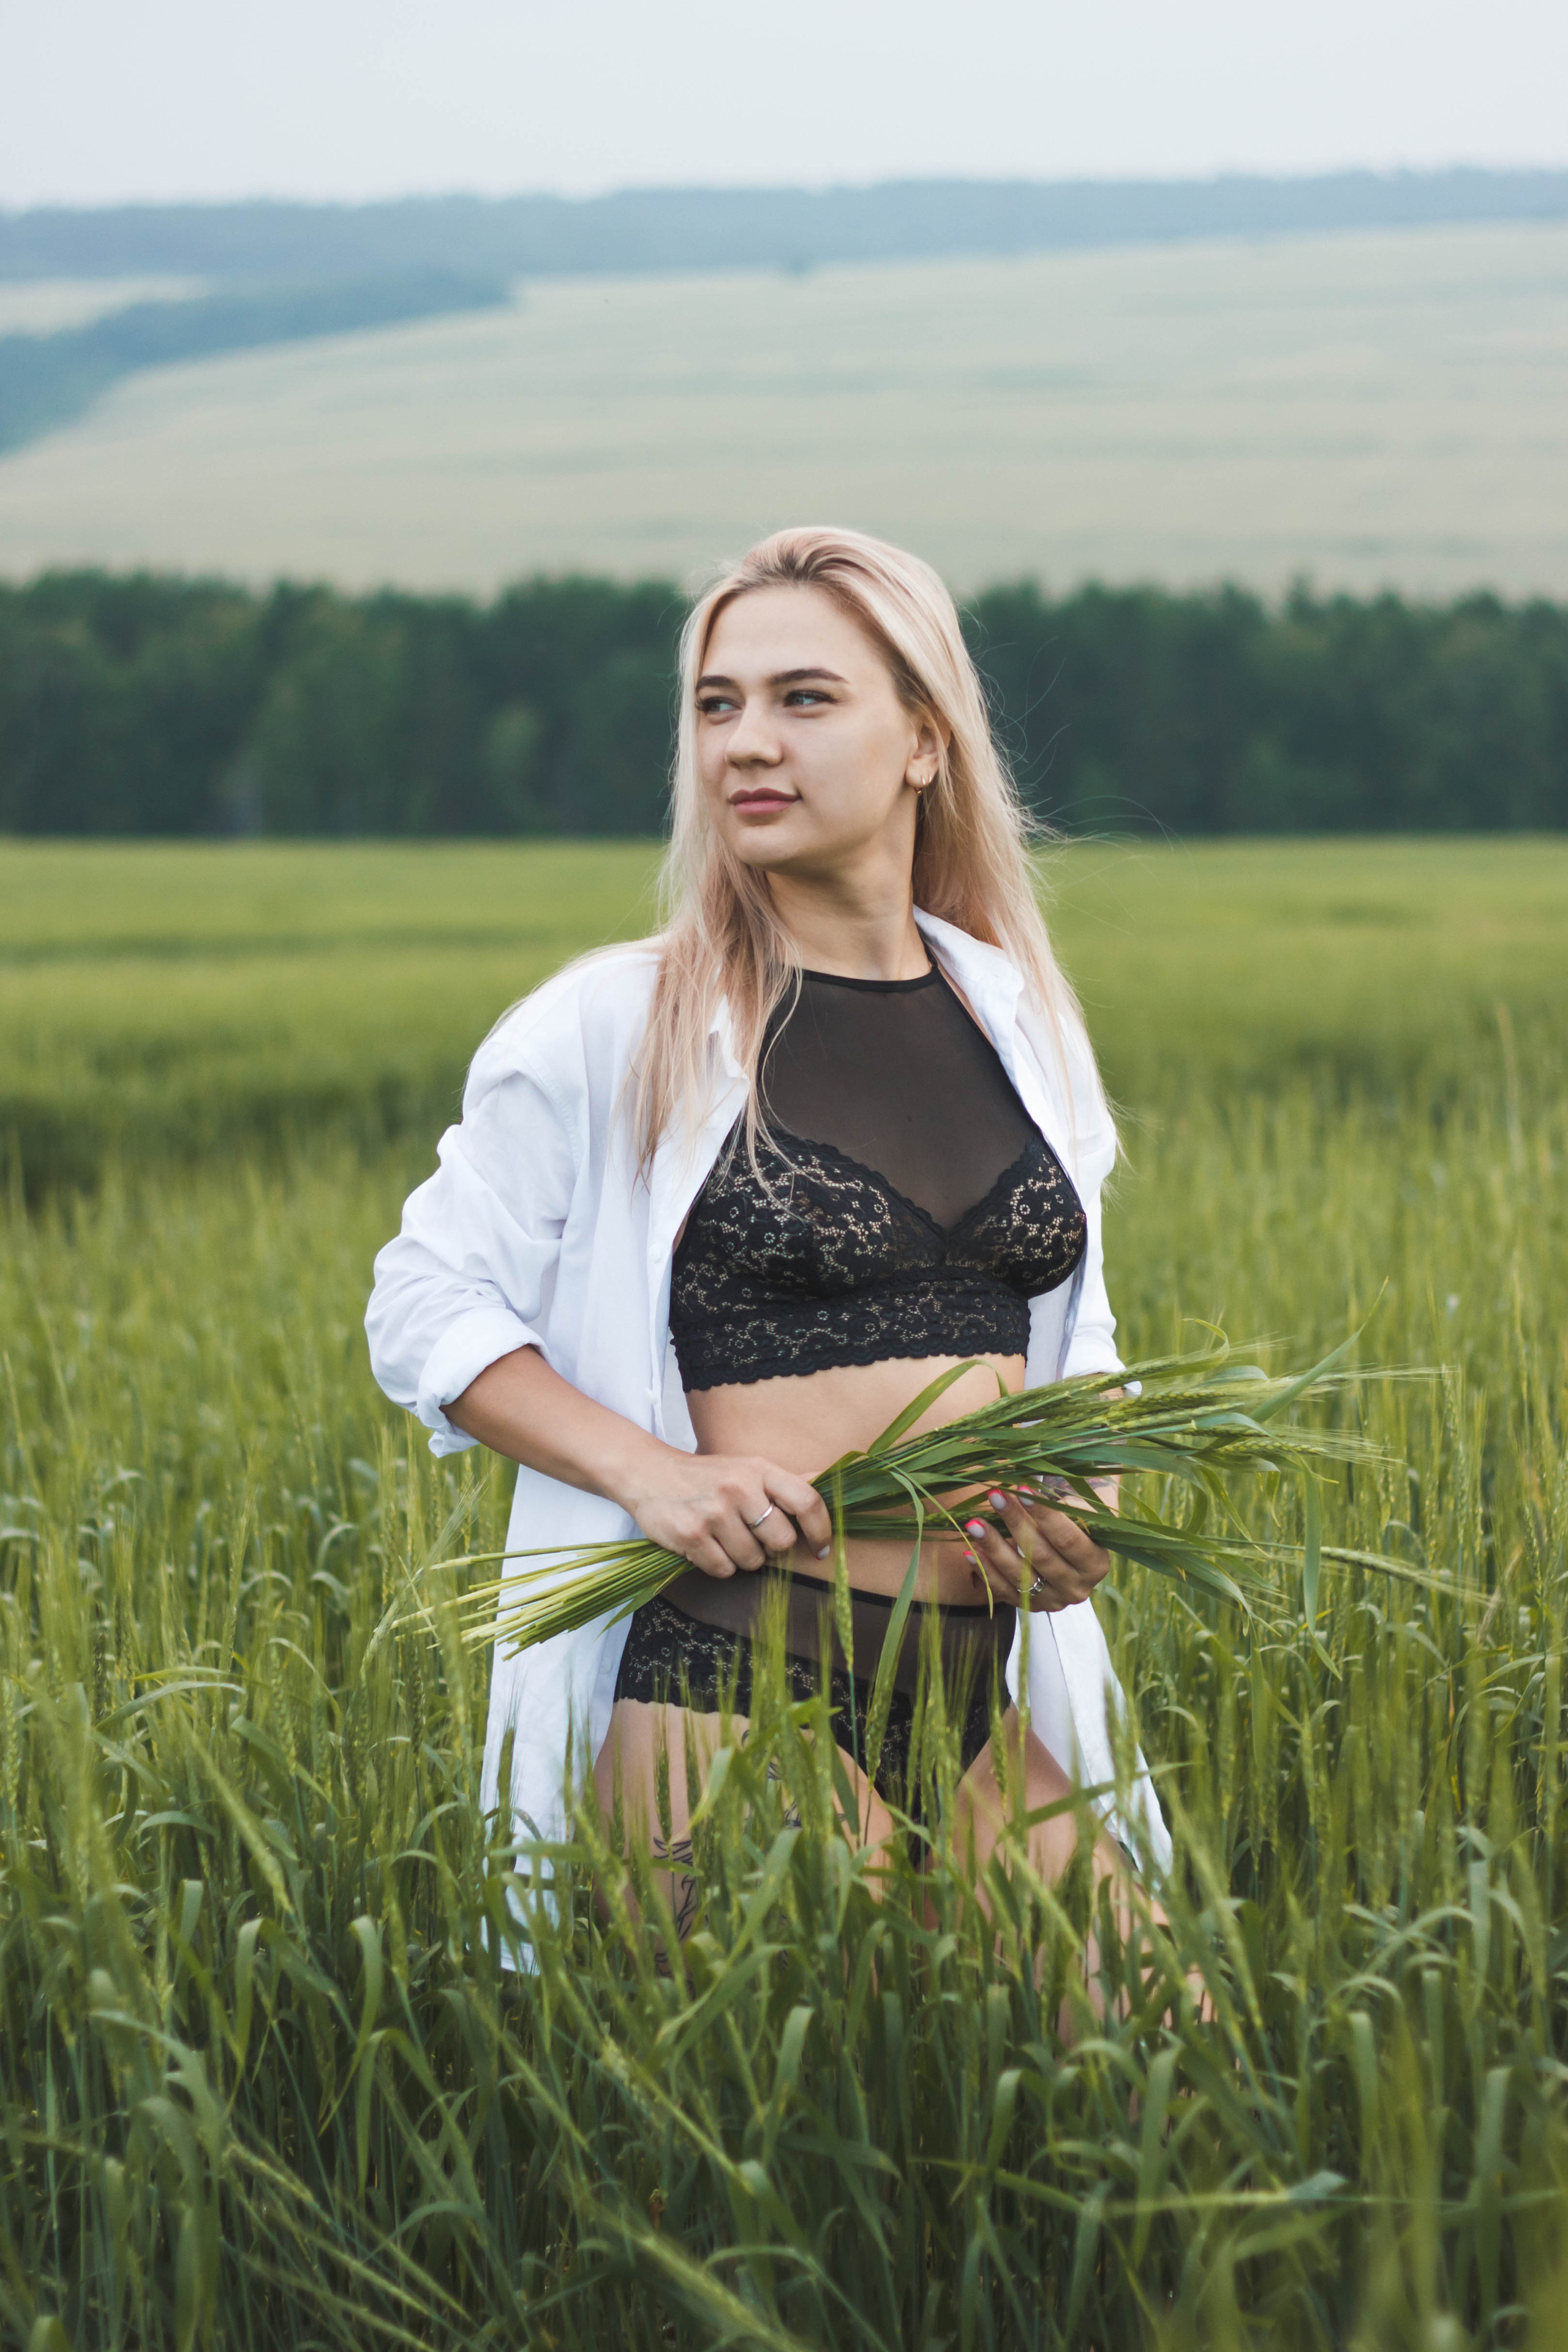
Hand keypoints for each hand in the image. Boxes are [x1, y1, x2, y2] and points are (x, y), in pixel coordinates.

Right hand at [612, 1451, 833, 1580]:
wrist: (648, 1473)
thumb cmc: (706, 1476)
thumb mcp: (746, 1467)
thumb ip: (784, 1480)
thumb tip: (824, 1481)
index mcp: (758, 1470)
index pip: (807, 1501)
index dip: (821, 1530)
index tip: (821, 1549)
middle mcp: (739, 1488)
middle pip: (781, 1541)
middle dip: (771, 1548)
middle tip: (753, 1537)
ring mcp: (714, 1513)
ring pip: (752, 1561)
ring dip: (743, 1558)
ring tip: (725, 1538)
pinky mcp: (691, 1535)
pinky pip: (724, 1570)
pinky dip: (719, 1565)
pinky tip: (708, 1546)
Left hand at [961, 1483, 1112, 1612]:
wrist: (1075, 1548)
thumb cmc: (1079, 1517)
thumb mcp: (1086, 1506)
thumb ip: (1069, 1499)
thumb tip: (1033, 1484)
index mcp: (1096, 1563)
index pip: (1068, 1539)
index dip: (1045, 1515)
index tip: (1022, 1489)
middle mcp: (1077, 1588)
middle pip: (1041, 1556)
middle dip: (1015, 1523)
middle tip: (995, 1496)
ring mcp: (1053, 1601)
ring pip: (1019, 1575)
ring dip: (994, 1547)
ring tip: (974, 1523)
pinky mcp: (1030, 1607)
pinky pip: (1003, 1591)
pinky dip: (985, 1571)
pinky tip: (969, 1551)